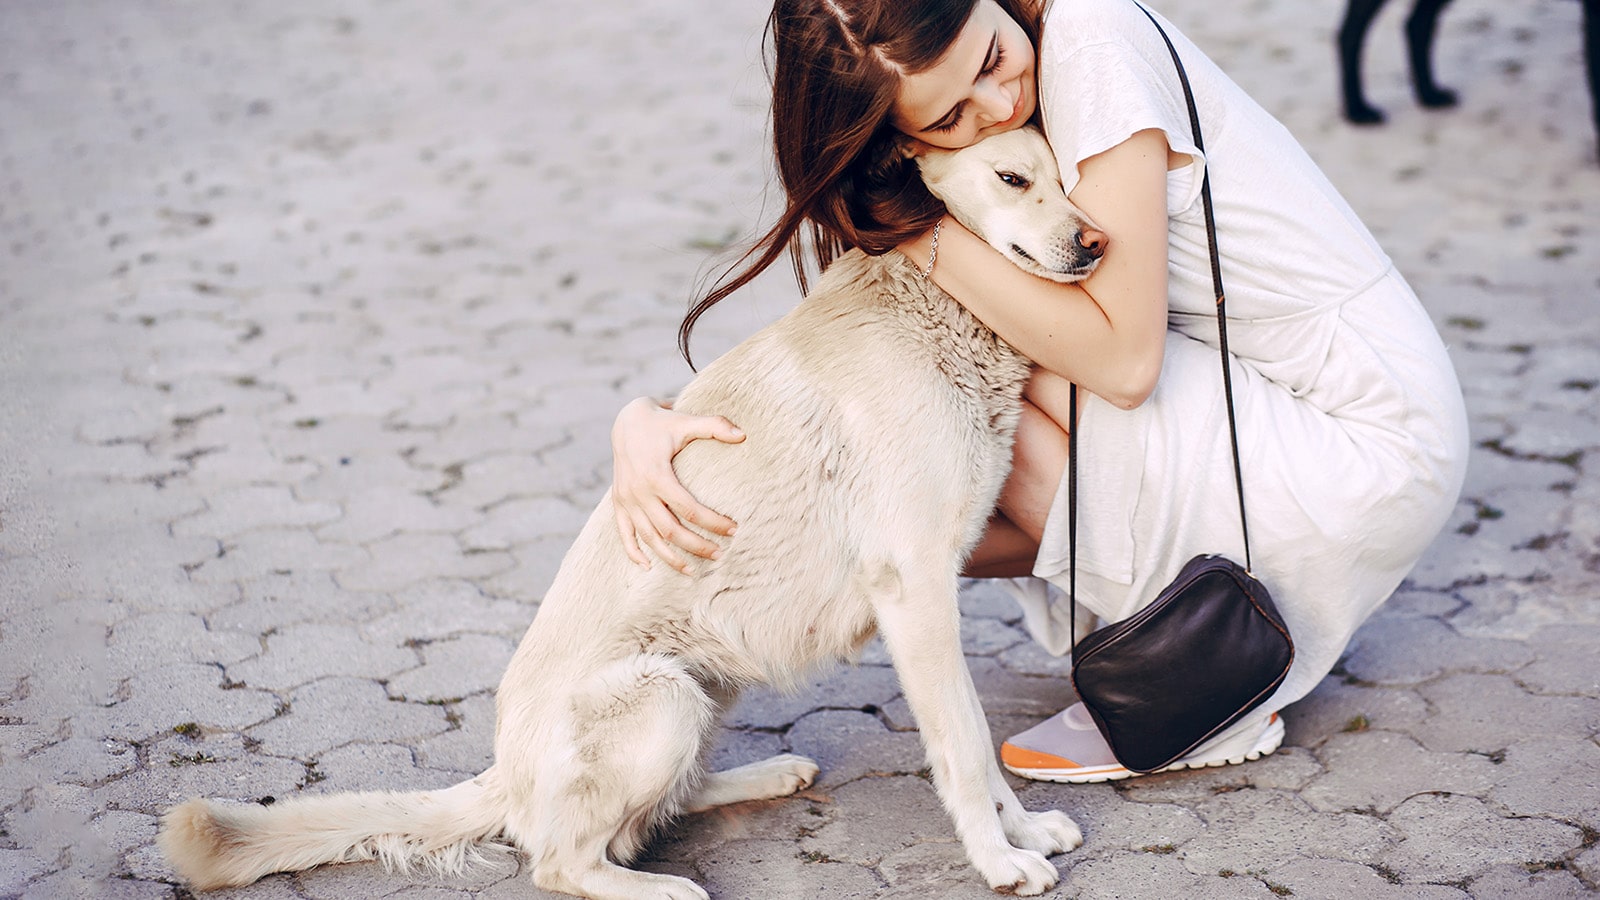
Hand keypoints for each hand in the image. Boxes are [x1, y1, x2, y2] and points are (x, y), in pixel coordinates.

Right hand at [610, 397, 743, 572]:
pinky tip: (649, 567)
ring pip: (649, 538)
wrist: (626, 421)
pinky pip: (623, 534)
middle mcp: (638, 491)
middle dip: (696, 546)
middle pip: (670, 530)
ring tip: (693, 571)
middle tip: (721, 555)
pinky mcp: (618, 503)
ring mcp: (626, 499)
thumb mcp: (687, 421)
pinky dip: (634, 553)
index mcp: (656, 475)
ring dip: (670, 557)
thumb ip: (715, 426)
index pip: (689, 509)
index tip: (734, 529)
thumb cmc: (662, 423)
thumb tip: (743, 434)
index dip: (713, 522)